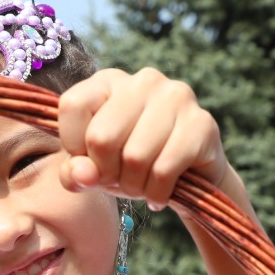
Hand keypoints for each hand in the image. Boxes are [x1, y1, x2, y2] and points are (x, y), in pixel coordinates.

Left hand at [57, 68, 232, 211]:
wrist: (192, 180)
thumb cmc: (132, 167)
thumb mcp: (94, 170)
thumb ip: (74, 172)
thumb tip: (84, 174)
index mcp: (110, 80)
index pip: (72, 105)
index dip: (74, 146)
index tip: (91, 161)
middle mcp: (144, 80)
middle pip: (101, 137)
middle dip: (106, 174)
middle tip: (120, 181)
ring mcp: (177, 97)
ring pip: (134, 158)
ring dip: (133, 187)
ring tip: (141, 187)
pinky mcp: (201, 123)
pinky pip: (163, 171)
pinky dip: (156, 194)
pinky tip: (159, 194)